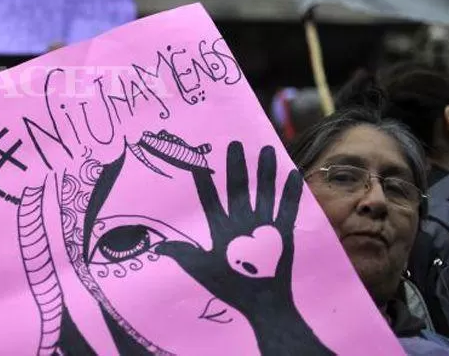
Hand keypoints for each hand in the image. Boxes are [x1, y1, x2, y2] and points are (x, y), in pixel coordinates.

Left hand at [156, 142, 332, 354]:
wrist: (260, 305)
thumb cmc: (229, 288)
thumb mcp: (202, 268)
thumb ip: (183, 253)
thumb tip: (156, 246)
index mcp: (221, 228)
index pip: (210, 198)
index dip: (203, 179)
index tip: (197, 159)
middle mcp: (241, 222)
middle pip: (237, 188)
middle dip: (236, 166)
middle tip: (233, 143)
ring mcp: (262, 226)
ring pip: (263, 192)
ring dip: (264, 172)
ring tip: (264, 148)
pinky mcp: (282, 234)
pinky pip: (286, 210)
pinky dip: (290, 193)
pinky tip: (292, 173)